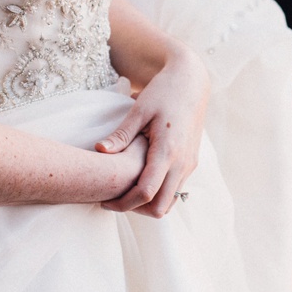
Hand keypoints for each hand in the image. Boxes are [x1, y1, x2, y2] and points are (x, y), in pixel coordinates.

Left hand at [95, 44, 208, 217]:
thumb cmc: (164, 91)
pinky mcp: (191, 163)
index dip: (123, 203)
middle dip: (135, 210)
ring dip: (148, 204)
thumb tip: (99, 150)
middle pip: (160, 208)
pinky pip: (175, 190)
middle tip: (113, 200)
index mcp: (168, 151)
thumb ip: (121, 135)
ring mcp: (189, 165)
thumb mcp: (139, 110)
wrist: (192, 82)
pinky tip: (140, 180)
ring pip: (170, 202)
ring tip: (125, 192)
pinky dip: (158, 194)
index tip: (104, 201)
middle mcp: (182, 163)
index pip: (146, 192)